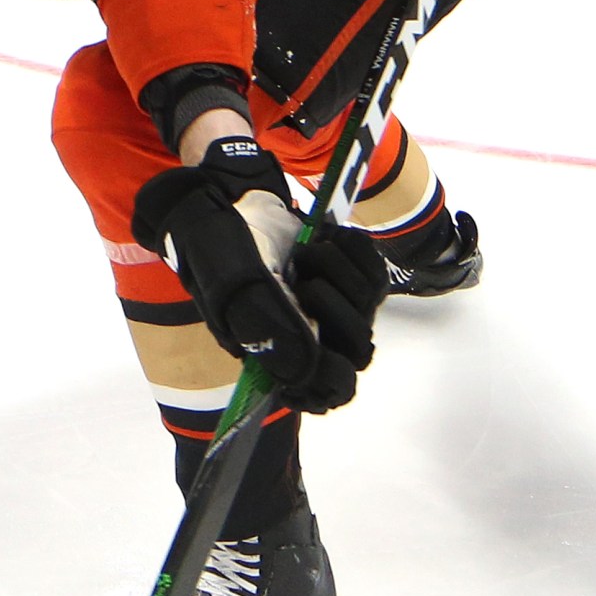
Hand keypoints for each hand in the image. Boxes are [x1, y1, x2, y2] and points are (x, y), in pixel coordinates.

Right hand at [130, 138, 388, 413]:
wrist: (228, 203)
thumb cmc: (219, 247)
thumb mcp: (233, 283)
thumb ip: (266, 324)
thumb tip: (305, 368)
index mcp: (276, 354)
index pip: (325, 392)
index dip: (331, 377)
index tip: (321, 347)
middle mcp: (311, 337)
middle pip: (356, 351)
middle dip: (334, 310)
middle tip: (302, 282)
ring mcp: (336, 308)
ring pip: (367, 309)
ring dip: (338, 271)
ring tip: (303, 252)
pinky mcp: (353, 276)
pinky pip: (376, 272)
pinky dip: (352, 249)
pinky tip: (325, 238)